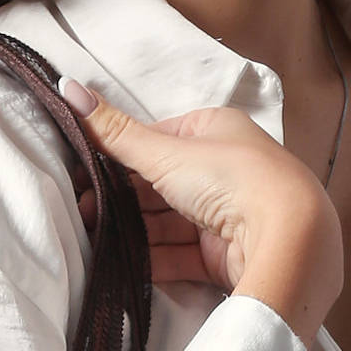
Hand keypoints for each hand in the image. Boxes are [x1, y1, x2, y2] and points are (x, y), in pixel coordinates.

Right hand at [59, 75, 341, 318]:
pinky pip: (179, 255)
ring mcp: (225, 215)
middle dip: (121, 200)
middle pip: (160, 185)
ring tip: (93, 239)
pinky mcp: (224, 255)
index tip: (84, 176)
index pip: (158, 141)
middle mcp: (224, 169)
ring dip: (132, 232)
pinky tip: (121, 264)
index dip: (119, 158)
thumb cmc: (229, 178)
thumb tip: (66, 86)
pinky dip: (151, 259)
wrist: (284, 237)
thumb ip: (114, 132)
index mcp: (215, 130)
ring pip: (167, 223)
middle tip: (81, 212)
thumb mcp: (165, 151)